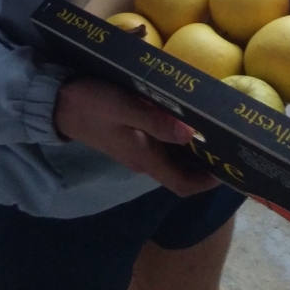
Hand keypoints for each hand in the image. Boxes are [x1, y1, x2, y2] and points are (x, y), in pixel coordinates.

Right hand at [54, 78, 217, 196]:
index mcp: (145, 157)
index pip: (184, 185)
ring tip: (215, 126)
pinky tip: (187, 116)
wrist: (58, 104)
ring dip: (194, 149)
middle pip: (183, 173)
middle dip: (207, 162)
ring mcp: (136, 150)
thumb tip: (192, 134)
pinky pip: (162, 145)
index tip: (231, 165)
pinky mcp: (131, 138)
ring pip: (174, 158)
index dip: (209, 182)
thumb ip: (156, 121)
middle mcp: (144, 160)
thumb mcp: (124, 107)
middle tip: (230, 140)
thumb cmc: (92, 103)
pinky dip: (179, 137)